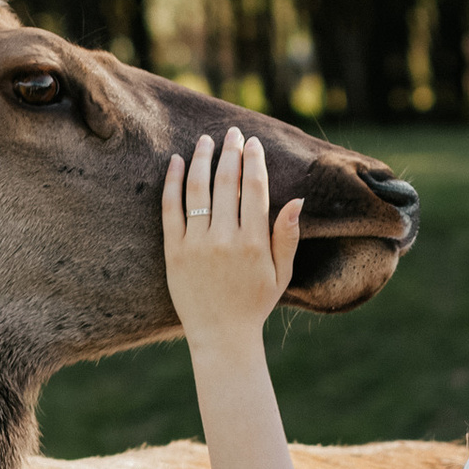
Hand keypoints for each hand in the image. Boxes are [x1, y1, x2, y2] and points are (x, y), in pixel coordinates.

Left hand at [162, 128, 301, 345]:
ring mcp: (197, 244)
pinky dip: (172, 182)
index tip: (253, 143)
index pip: (255, 189)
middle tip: (232, 132)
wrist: (221, 335)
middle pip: (227, 183)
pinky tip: (175, 162)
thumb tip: (297, 201)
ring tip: (206, 140)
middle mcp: (225, 239)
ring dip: (202, 159)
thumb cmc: (254, 303)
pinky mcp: (174, 251)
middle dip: (231, 152)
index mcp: (255, 243)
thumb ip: (287, 236)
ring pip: (198, 190)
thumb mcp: (282, 273)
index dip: (254, 161)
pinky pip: (171, 209)